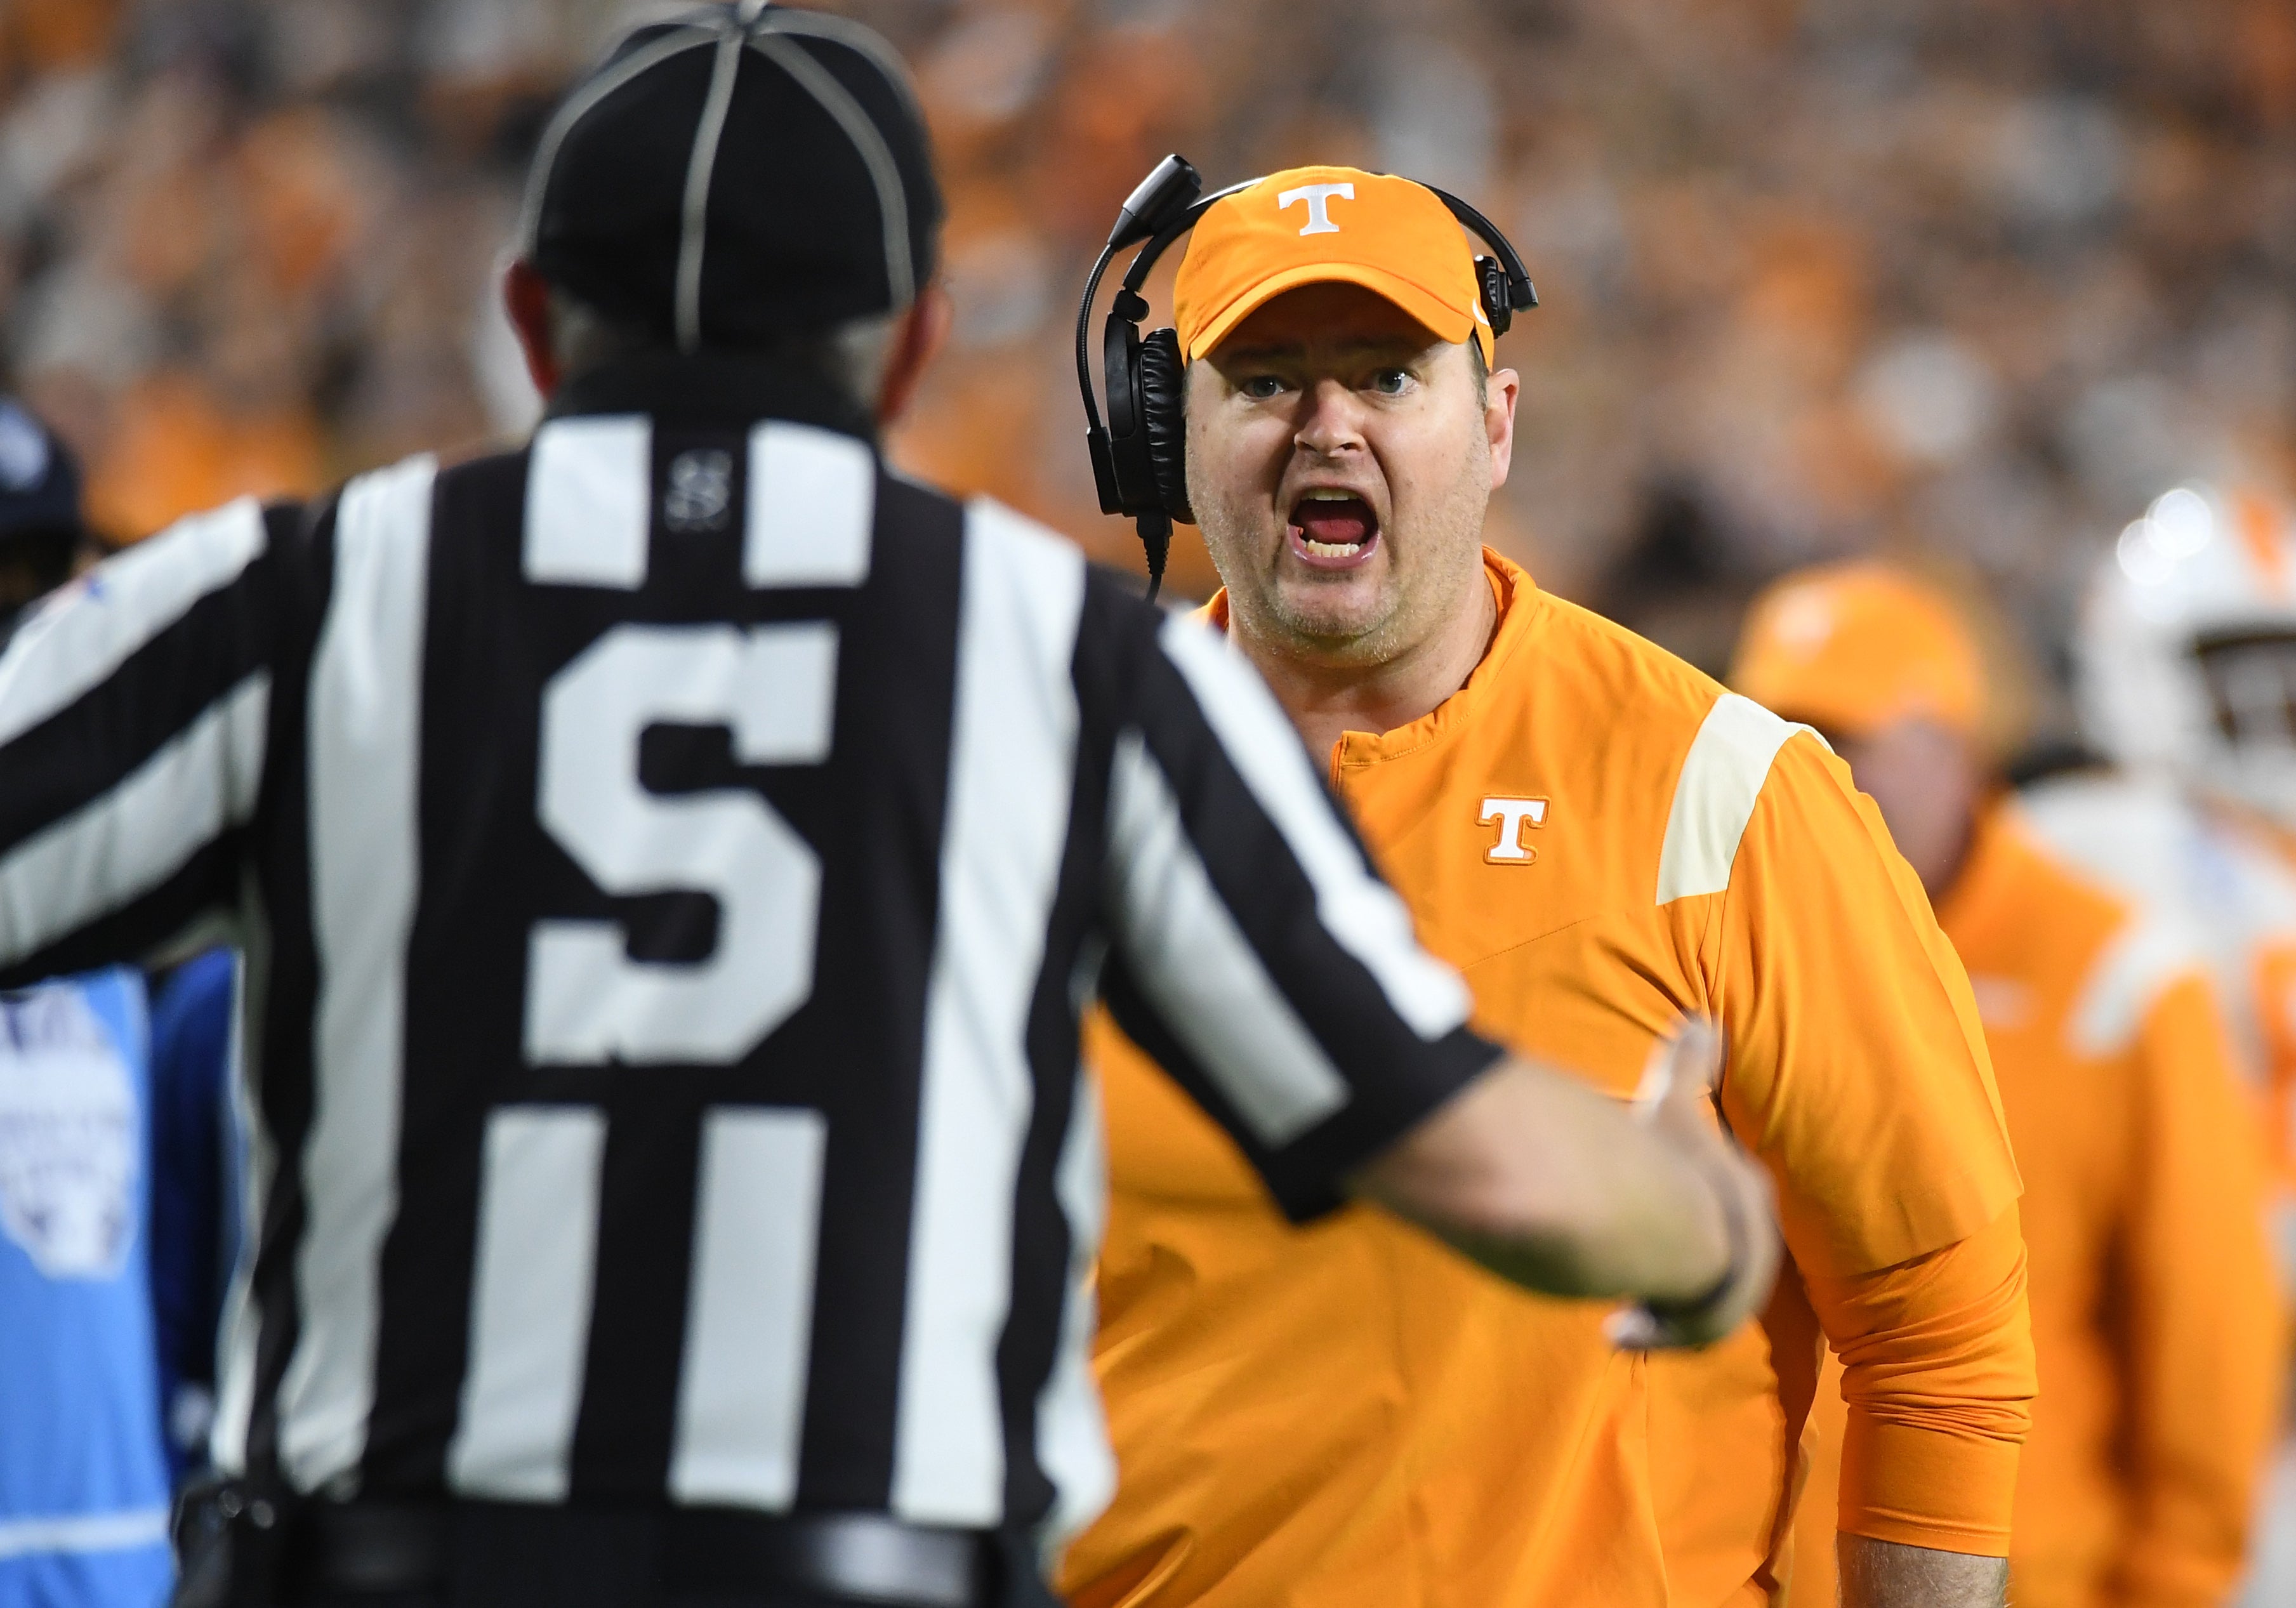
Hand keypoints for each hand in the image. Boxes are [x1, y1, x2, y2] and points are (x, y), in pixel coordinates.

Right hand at [1605, 1021, 1780, 1349]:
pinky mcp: (1713, 1314)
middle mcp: (1754, 1238)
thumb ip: (1686, 1065)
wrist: (1656, 1216)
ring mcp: (1738, 1279)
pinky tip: (1618, 1331)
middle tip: (1635, 1284)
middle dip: (1679, 1277)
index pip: (1734, 1215)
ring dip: (1664, 1312)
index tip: (1657, 1237)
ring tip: (1624, 1316)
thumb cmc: (1661, 1155)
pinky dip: (1656, 1332)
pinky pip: (1686, 1330)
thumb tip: (1703, 1020)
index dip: (1694, 1223)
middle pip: (1722, 1265)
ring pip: (1703, 1303)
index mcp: (1748, 1192)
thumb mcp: (1670, 1104)